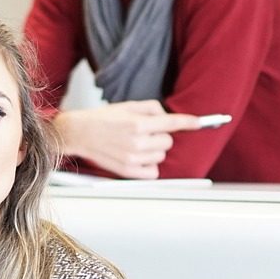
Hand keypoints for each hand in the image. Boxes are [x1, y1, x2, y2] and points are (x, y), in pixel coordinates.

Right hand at [53, 100, 200, 178]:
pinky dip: (150, 165)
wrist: (80, 133)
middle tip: (145, 132)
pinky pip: (153, 172)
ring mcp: (132, 158)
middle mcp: (136, 142)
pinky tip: (139, 157)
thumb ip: (151, 108)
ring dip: (155, 150)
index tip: (199, 123)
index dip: (189, 122)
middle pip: (168, 141)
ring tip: (138, 144)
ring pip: (161, 156)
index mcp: (137, 123)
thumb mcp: (128, 106)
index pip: (172, 123)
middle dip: (161, 135)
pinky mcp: (127, 171)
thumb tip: (168, 117)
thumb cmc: (103, 118)